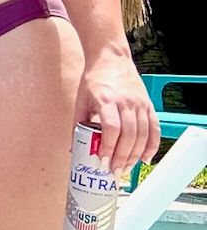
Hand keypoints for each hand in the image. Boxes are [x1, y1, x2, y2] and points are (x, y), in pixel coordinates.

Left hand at [77, 50, 158, 176]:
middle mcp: (126, 102)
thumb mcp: (81, 100)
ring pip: (142, 134)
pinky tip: (145, 158)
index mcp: (106, 100)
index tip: (103, 161)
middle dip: (122, 157)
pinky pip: (154, 129)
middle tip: (115, 171)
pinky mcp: (148, 105)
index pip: (111, 128)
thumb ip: (78, 124)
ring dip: (135, 155)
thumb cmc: (94, 80)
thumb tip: (74, 150)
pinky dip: (152, 145)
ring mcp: (140, 103)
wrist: (111, 58)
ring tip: (126, 168)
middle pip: (128, 135)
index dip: (108, 147)